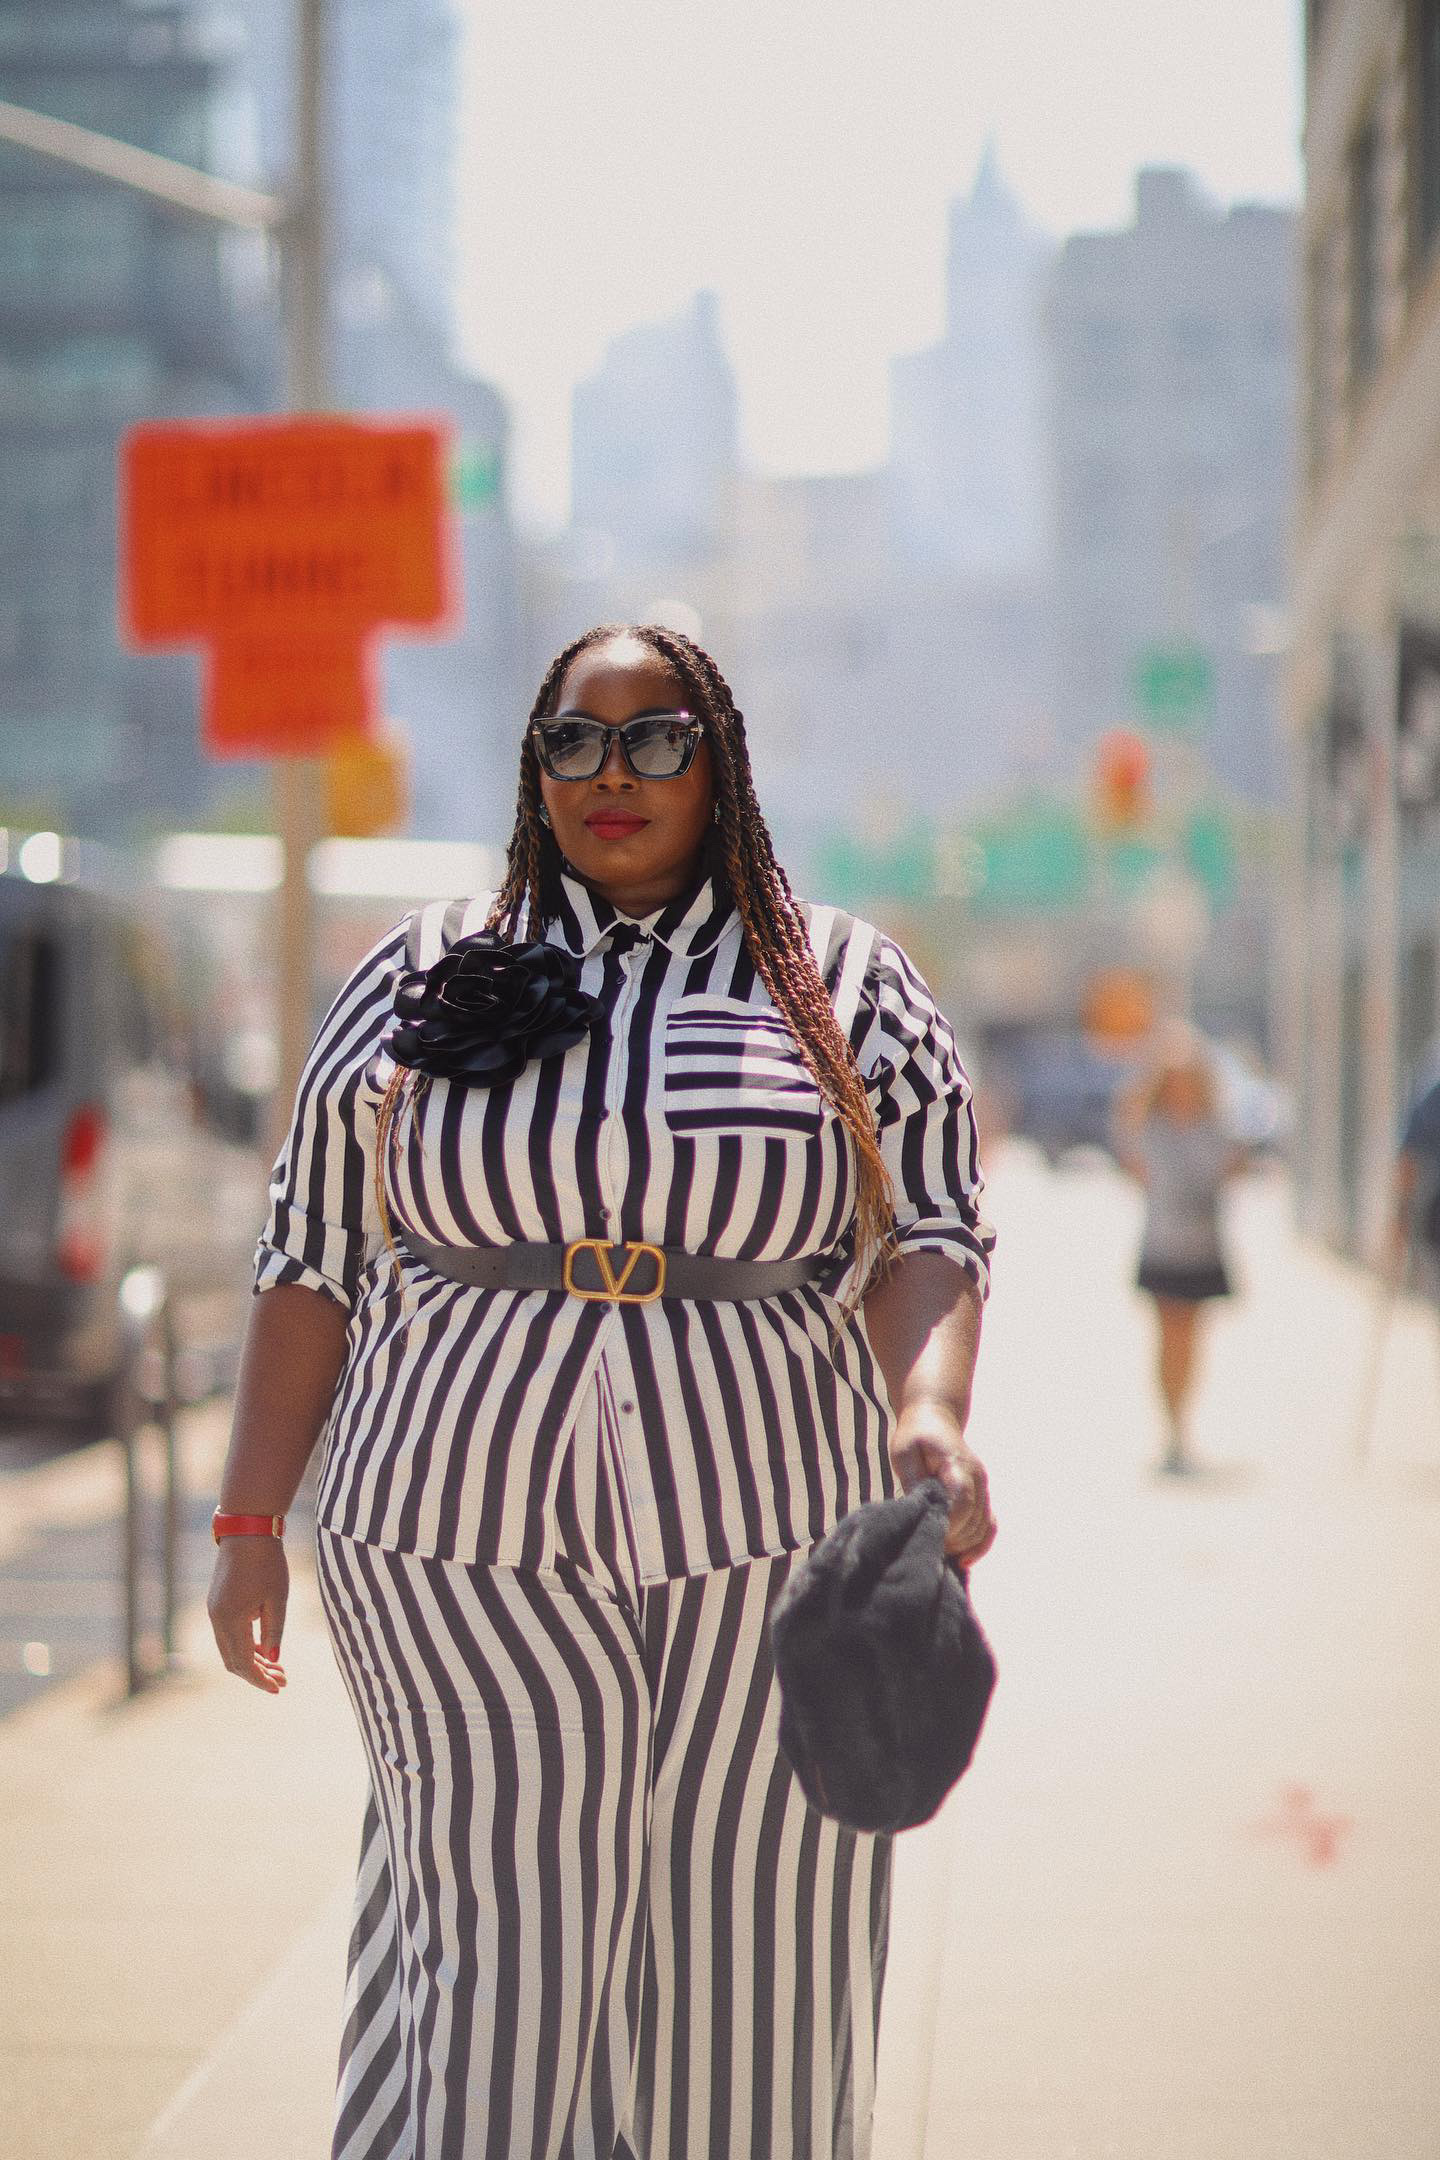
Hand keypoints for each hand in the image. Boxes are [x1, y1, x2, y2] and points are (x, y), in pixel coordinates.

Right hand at [207, 1537, 288, 1693]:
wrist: (247, 1530)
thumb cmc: (267, 1562)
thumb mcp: (278, 1599)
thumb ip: (274, 1631)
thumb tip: (273, 1658)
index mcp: (231, 1619)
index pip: (243, 1662)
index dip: (260, 1679)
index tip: (278, 1689)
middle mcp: (217, 1619)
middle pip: (233, 1660)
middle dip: (257, 1673)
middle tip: (282, 1679)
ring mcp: (214, 1611)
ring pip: (229, 1648)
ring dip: (251, 1660)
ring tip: (278, 1667)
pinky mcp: (217, 1604)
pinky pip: (228, 1634)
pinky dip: (245, 1645)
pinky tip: (265, 1647)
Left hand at [889, 1400, 996, 1565]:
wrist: (936, 1416)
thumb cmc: (915, 1435)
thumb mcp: (904, 1452)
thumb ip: (913, 1480)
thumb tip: (919, 1510)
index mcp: (958, 1465)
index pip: (962, 1502)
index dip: (948, 1524)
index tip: (929, 1534)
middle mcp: (978, 1478)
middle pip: (975, 1521)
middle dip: (953, 1540)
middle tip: (927, 1547)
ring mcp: (983, 1488)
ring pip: (984, 1528)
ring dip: (964, 1546)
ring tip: (940, 1553)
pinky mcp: (982, 1496)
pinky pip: (989, 1526)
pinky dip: (979, 1544)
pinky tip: (962, 1559)